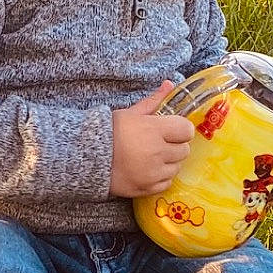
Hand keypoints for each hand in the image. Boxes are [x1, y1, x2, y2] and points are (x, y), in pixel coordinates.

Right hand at [110, 82, 195, 197]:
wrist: (85, 157)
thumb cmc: (108, 131)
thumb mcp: (130, 113)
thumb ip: (153, 101)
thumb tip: (170, 84)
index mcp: (154, 130)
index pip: (186, 130)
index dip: (181, 129)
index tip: (172, 130)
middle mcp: (157, 152)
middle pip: (184, 150)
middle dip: (175, 146)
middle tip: (159, 143)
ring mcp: (153, 173)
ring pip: (177, 167)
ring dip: (169, 162)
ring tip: (152, 157)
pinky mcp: (147, 188)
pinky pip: (167, 182)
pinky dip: (161, 176)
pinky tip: (148, 169)